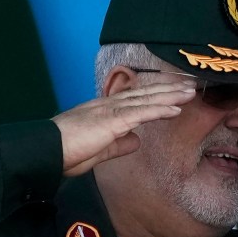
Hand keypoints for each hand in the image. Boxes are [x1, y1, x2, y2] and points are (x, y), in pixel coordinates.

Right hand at [53, 81, 195, 176]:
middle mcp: (109, 105)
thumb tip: (136, 140)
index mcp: (105, 110)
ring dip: (171, 95)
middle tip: (191, 84)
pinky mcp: (111, 121)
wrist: (46, 151)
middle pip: (145, 93)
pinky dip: (160, 110)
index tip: (176, 92)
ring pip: (146, 99)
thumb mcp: (99, 149)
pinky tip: (176, 109)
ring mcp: (110, 111)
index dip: (158, 94)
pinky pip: (141, 113)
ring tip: (191, 92)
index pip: (137, 98)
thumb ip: (118, 144)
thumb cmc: (66, 152)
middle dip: (170, 88)